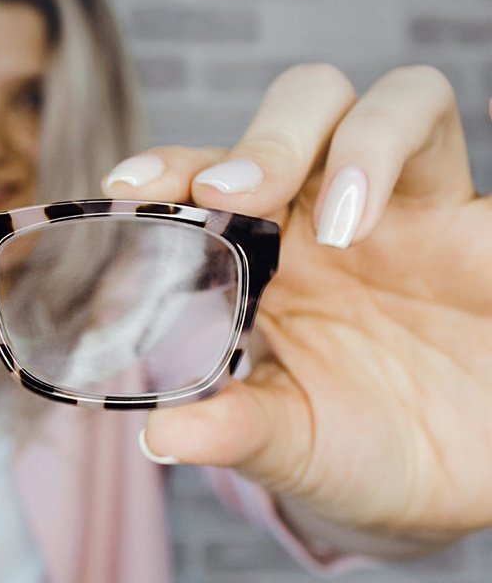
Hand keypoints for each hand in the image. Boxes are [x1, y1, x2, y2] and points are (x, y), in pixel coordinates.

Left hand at [102, 63, 491, 546]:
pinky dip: (408, 159)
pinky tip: (381, 223)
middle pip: (295, 112)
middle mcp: (328, 218)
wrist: (456, 481)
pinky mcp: (478, 226)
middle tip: (225, 196)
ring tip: (337, 228)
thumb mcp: (292, 445)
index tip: (126, 188)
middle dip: (262, 139)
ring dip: (355, 142)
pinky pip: (452, 150)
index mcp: (265, 257)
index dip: (169, 167)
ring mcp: (406, 210)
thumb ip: (234, 431)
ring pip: (386, 101)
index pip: (209, 180)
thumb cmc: (359, 448)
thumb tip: (160, 437)